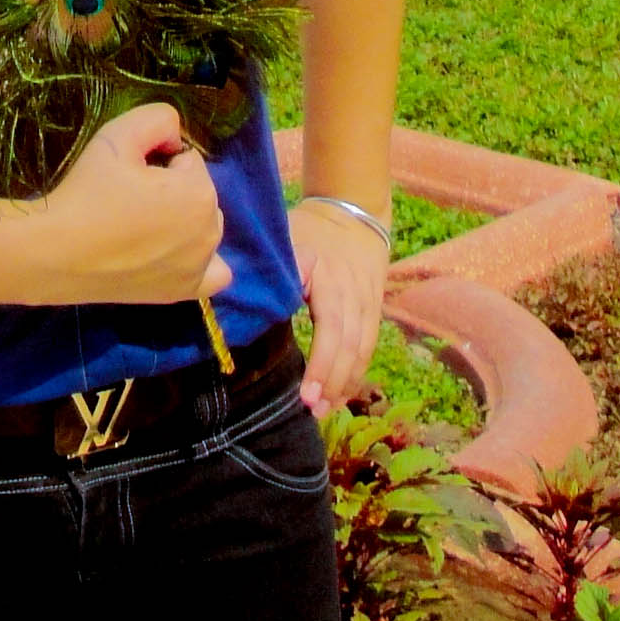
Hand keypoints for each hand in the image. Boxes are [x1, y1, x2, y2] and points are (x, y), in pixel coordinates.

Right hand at [24, 103, 228, 306]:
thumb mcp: (117, 134)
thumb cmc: (87, 192)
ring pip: (203, 226)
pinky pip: (216, 274)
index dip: (158, 160)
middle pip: (198, 192)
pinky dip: (203, 261)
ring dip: (184, 219)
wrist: (54, 253)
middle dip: (173, 189)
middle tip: (129, 199)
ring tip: (141, 225)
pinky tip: (176, 254)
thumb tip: (175, 139)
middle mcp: (209, 232)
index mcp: (199, 193)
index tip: (129, 174)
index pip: (188, 159)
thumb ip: (159, 118)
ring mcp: (198, 267)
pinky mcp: (183, 292)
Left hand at [290, 198, 388, 417]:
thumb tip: (244, 298)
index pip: (331, 327)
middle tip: (314, 410)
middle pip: (350, 345)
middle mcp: (353, 292)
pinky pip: (370, 344)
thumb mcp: (286, 238)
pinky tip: (343, 392)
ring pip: (363, 348)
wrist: (352, 209)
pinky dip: (358, 370)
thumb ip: (272, 270)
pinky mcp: (375, 308)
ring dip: (347, 382)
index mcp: (329, 277)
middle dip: (333, 381)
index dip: (322, 362)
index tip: (307, 393)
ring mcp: (369, 301)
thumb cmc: (309, 227)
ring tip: (327, 409)